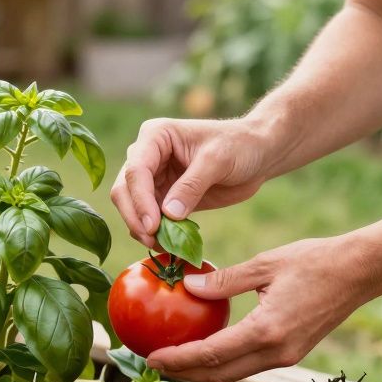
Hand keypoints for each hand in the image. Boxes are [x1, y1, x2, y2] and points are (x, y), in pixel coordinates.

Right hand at [110, 117, 278, 247]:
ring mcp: (154, 178)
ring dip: (142, 228)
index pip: (136, 170)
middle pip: (125, 189)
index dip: (140, 200)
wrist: (257, 154)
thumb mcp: (218, 160)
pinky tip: (169, 245)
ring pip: (132, 207)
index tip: (152, 226)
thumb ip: (192, 185)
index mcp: (156, 136)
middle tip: (152, 240)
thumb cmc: (239, 145)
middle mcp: (147, 155)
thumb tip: (169, 215)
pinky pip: (150, 219)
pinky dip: (155, 233)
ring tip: (164, 245)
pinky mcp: (164, 197)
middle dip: (135, 216)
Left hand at [144, 236, 380, 381]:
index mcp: (267, 331)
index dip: (178, 359)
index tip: (151, 358)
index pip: (211, 354)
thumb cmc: (315, 261)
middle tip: (153, 364)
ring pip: (234, 373)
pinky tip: (207, 349)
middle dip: (185, 373)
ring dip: (203, 371)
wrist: (361, 272)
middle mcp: (276, 352)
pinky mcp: (292, 353)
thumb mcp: (265, 264)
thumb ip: (225, 280)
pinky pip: (249, 364)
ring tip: (174, 360)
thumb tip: (188, 286)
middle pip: (220, 374)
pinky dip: (224, 362)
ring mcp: (286, 356)